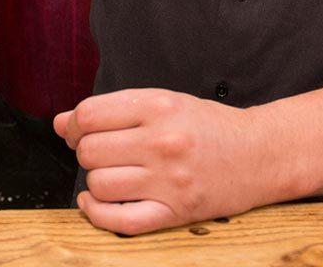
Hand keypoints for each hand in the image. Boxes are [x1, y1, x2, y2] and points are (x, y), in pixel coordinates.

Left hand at [54, 88, 289, 235]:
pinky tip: (95, 202)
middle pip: (90, 150)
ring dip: (95, 181)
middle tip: (100, 152)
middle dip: (85, 151)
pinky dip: (97, 214)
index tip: (76, 130)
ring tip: (110, 174)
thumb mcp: (163, 102)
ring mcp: (170, 180)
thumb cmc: (209, 127)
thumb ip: (112, 110)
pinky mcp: (177, 212)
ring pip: (100, 184)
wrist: (261, 154)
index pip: (89, 115)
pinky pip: (120, 221)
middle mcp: (163, 142)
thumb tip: (61, 123)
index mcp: (159, 106)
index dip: (73, 124)